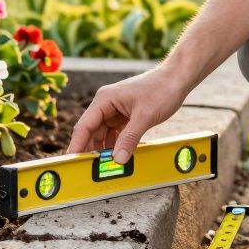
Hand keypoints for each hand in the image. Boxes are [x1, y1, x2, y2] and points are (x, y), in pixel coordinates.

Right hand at [67, 68, 190, 163]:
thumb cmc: (161, 90)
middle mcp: (106, 104)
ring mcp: (115, 110)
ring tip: (105, 166)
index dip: (77, 145)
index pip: (84, 126)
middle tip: (90, 170)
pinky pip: (115, 133)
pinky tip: (119, 156)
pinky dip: (116, 145)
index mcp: (104, 100)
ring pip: (103, 134)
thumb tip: (117, 159)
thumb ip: (129, 139)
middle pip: (92, 132)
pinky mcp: (125, 116)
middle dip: (91, 150)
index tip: (72, 161)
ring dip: (104, 149)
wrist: (177, 79)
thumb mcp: (145, 117)